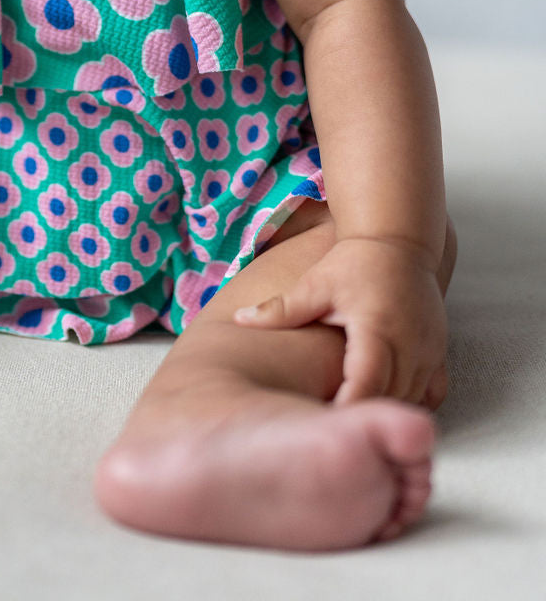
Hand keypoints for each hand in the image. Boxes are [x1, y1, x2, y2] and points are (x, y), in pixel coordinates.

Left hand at [232, 236, 449, 409]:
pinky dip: (408, 405)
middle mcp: (409, 346)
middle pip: (389, 402)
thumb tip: (238, 319)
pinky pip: (430, 394)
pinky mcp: (438, 353)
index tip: (322, 429)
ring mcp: (429, 352)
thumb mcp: (315, 286)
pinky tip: (383, 408)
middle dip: (362, 421)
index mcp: (377, 330)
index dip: (347, 412)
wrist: (399, 239)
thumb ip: (280, 309)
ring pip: (412, 403)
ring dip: (384, 414)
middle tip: (331, 438)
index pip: (366, 387)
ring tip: (354, 429)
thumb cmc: (354, 262)